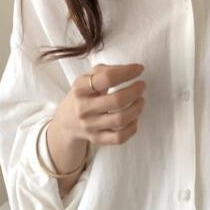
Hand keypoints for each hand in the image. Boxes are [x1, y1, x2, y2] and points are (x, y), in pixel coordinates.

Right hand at [46, 65, 144, 188]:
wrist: (68, 120)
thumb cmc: (85, 93)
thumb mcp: (88, 76)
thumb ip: (107, 71)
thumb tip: (132, 70)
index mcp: (80, 88)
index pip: (106, 79)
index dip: (127, 72)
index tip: (140, 69)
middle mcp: (83, 108)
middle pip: (116, 101)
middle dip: (134, 91)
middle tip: (142, 86)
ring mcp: (90, 126)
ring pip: (120, 120)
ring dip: (136, 108)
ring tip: (141, 100)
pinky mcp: (97, 139)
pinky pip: (119, 138)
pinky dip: (132, 128)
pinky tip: (135, 118)